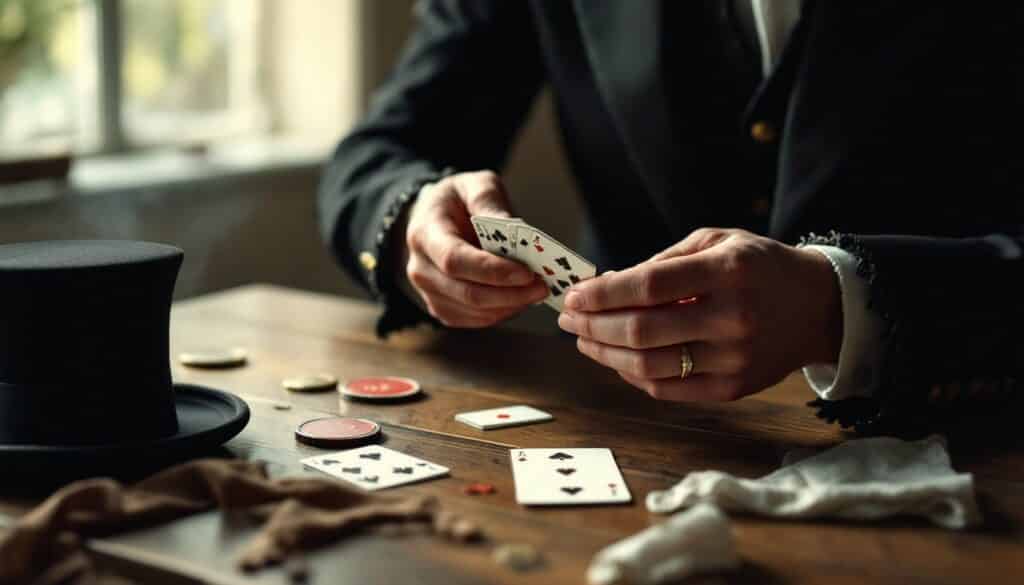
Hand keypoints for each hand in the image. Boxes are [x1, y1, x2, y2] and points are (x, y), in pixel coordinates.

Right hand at [401, 170, 548, 326]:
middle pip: (467, 293)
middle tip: (542, 286)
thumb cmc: (457, 201)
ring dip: (510, 305)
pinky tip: (519, 297)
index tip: (526, 273)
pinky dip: (502, 311)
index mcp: (425, 234)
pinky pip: (475, 320)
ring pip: (474, 312)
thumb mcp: (474, 185)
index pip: (455, 261)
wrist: (433, 218)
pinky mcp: (442, 308)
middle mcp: (421, 269)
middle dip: (510, 294)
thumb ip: (491, 203)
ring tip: (536, 290)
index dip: (492, 271)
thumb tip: (517, 230)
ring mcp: (428, 293)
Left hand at [557, 228, 841, 400]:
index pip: (648, 287)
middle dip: (592, 326)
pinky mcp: (733, 388)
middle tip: (568, 319)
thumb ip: (662, 262)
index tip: (574, 295)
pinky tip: (616, 360)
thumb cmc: (759, 267)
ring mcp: (734, 358)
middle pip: (641, 331)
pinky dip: (633, 376)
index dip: (603, 294)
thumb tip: (607, 285)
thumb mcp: (716, 242)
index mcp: (726, 272)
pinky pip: (667, 389)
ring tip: (584, 340)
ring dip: (604, 355)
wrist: (819, 306)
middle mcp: (732, 318)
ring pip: (648, 366)